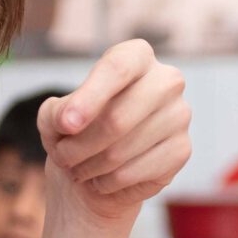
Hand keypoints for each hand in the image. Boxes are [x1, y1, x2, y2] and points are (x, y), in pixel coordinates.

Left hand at [40, 40, 190, 226]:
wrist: (99, 166)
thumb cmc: (79, 130)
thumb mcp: (55, 116)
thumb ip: (56, 112)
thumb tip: (69, 121)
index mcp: (137, 56)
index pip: (117, 68)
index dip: (89, 98)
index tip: (66, 125)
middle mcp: (166, 80)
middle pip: (117, 118)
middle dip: (79, 145)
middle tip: (62, 156)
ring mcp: (179, 115)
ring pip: (122, 150)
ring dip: (88, 167)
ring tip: (77, 169)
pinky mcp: (182, 150)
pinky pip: (133, 173)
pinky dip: (106, 182)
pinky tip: (100, 179)